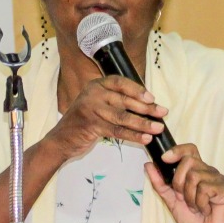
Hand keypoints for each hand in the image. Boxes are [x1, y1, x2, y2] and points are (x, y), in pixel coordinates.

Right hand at [48, 75, 168, 159]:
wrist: (61, 140)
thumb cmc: (84, 123)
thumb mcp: (97, 105)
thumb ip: (115, 101)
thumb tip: (146, 104)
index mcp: (96, 85)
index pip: (120, 82)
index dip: (137, 89)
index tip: (152, 98)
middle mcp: (93, 94)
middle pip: (124, 100)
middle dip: (146, 108)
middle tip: (162, 113)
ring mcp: (90, 109)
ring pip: (123, 117)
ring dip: (143, 123)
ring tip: (157, 128)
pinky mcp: (91, 125)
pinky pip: (117, 131)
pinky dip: (133, 135)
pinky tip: (145, 139)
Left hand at [146, 143, 223, 222]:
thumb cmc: (195, 222)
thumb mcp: (172, 202)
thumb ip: (161, 184)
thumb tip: (148, 165)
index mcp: (198, 173)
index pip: (189, 150)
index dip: (177, 150)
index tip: (164, 158)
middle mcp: (209, 173)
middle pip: (188, 161)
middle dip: (179, 182)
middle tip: (184, 199)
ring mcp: (219, 180)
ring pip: (195, 176)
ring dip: (190, 197)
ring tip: (197, 208)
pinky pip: (205, 188)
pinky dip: (201, 203)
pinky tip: (206, 211)